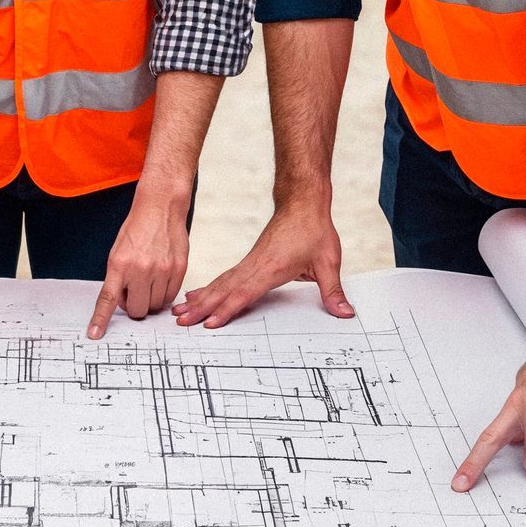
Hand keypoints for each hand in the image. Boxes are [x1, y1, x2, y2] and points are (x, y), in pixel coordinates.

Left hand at [87, 185, 190, 338]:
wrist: (160, 208)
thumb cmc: (137, 229)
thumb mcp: (118, 252)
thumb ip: (118, 278)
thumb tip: (122, 303)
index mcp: (119, 264)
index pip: (108, 298)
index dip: (101, 319)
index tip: (94, 334)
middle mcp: (140, 269)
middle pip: (137, 310)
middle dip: (134, 307)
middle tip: (134, 292)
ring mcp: (162, 270)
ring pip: (155, 306)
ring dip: (150, 299)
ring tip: (148, 280)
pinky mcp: (178, 269)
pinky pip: (170, 297)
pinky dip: (164, 294)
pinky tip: (160, 278)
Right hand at [174, 194, 353, 329]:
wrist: (302, 203)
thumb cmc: (314, 230)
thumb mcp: (329, 261)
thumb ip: (333, 291)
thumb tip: (345, 313)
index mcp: (271, 268)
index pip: (245, 293)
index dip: (227, 309)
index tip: (210, 323)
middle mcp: (255, 265)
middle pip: (224, 290)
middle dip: (202, 308)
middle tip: (181, 322)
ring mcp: (250, 263)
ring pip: (221, 284)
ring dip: (200, 299)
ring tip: (180, 312)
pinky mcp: (250, 261)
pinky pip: (226, 278)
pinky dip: (209, 288)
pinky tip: (197, 295)